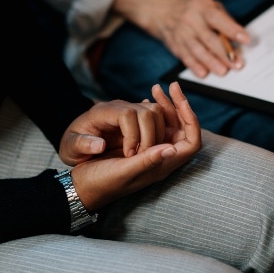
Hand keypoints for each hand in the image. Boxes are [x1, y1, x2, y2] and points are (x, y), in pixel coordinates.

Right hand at [65, 82, 200, 210]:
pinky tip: (146, 98)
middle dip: (178, 107)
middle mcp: (160, 157)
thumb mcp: (123, 172)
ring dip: (165, 106)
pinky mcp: (139, 144)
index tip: (181, 100)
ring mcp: (150, 150)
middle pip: (182, 129)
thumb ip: (147, 161)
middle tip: (171, 86)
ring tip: (156, 88)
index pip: (192, 142)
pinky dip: (152, 110)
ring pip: (168, 125)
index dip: (191, 120)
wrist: (81, 186)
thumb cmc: (100, 182)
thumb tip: (172, 149)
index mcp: (161, 166)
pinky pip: (153, 125)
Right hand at [113, 0, 251, 78]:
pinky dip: (194, 66)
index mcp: (201, 6)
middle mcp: (190, 20)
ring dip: (211, 62)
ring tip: (223, 71)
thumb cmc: (193, 9)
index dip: (232, 29)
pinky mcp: (175, 45)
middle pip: (208, 38)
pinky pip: (186, 57)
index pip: (217, 18)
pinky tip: (203, 73)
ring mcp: (181, 33)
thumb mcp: (208, 5)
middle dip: (224, 53)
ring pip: (197, 50)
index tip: (246, 39)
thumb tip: (238, 38)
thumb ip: (223, 19)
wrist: (161, 11)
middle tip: (237, 64)